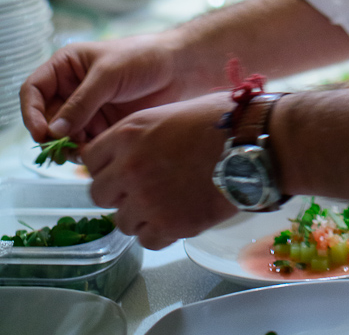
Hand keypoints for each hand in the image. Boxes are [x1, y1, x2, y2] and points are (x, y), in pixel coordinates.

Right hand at [20, 32, 187, 144]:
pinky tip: (97, 153)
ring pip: (63, 136)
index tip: (41, 132)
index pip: (34, 90)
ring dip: (68, 147)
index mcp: (67, 66)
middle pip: (46, 118)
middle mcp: (73, 89)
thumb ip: (81, 102)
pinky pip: (84, 145)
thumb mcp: (109, 74)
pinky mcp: (103, 126)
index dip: (31, 112)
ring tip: (83, 150)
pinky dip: (85, 152)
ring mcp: (88, 109)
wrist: (182, 69)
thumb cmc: (146, 57)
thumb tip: (54, 131)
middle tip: (64, 147)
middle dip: (50, 136)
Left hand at [84, 94, 235, 248]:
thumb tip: (126, 152)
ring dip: (140, 214)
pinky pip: (147, 240)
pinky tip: (178, 215)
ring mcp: (147, 199)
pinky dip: (159, 232)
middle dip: (118, 192)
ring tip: (167, 201)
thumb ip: (141, 134)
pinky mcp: (169, 225)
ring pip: (122, 221)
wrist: (254, 145)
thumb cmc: (221, 121)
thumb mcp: (171, 112)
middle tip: (143, 187)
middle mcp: (130, 167)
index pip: (90, 159)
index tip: (119, 168)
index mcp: (130, 133)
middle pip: (99, 194)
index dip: (106, 165)